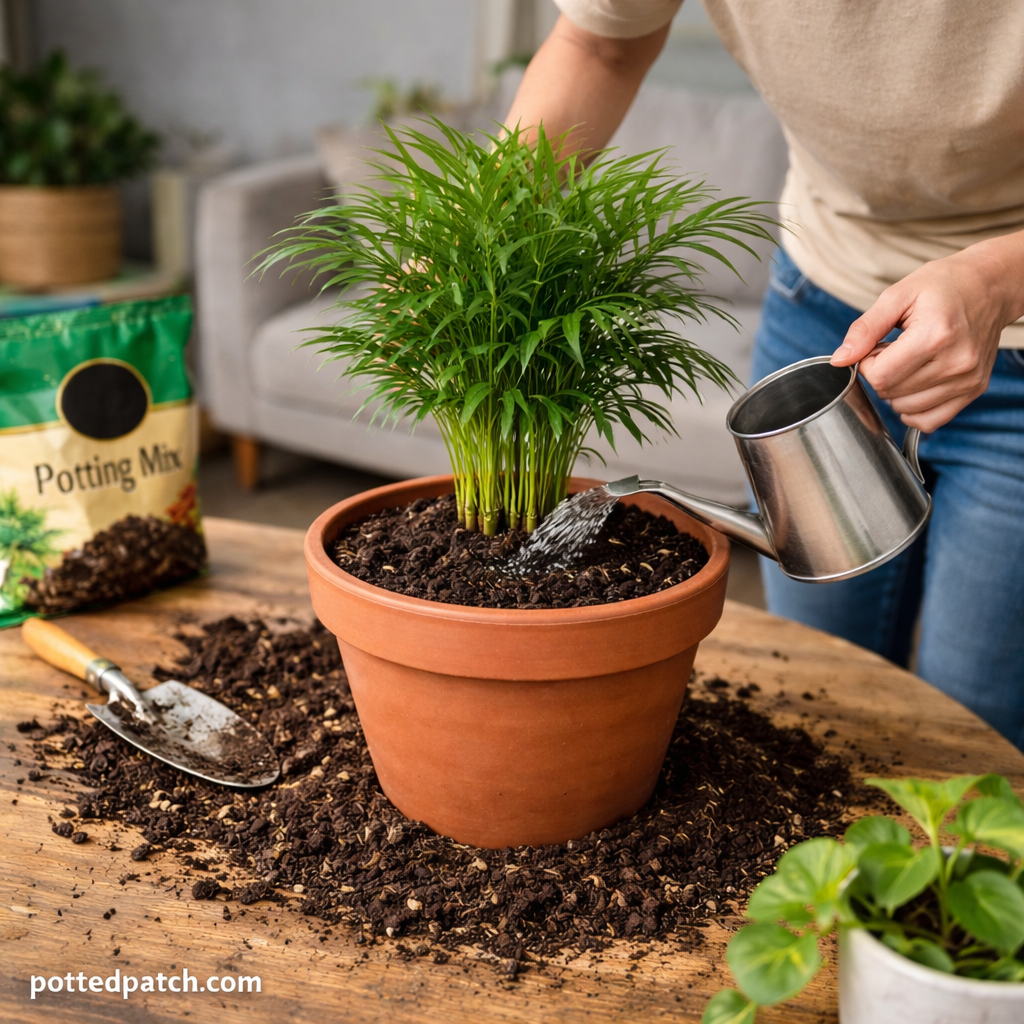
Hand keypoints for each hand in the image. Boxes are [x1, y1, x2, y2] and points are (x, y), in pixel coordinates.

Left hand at [830, 231, 1023, 431]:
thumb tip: (840, 359)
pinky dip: (914, 408)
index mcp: (936, 335)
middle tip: (896, 350)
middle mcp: (956, 362)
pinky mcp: (974, 389)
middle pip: (890, 393)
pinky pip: (930, 421)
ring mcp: (968, 379)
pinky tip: (916, 383)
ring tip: (910, 361)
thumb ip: (865, 329)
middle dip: (882, 373)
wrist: (990, 286)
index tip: (877, 347)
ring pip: (906, 409)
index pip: (879, 376)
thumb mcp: (898, 295)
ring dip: (897, 390)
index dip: (867, 363)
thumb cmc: (943, 286)